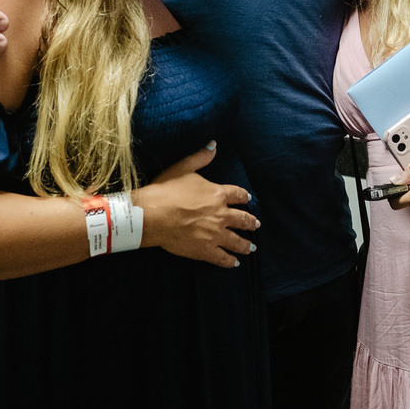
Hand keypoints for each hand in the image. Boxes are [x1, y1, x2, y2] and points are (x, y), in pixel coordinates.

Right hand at [136, 144, 259, 267]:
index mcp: (217, 194)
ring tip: (251, 248)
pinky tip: (235, 263)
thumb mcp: (183, 168)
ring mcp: (215, 234)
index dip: (244, 197)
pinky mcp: (205, 250)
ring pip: (236, 241)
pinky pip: (222, 258)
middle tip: (256, 225)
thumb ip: (201, 157)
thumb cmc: (165, 190)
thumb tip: (214, 145)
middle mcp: (221, 215)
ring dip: (245, 245)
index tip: (248, 200)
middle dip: (251, 223)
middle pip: (242, 219)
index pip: (238, 195)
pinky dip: (230, 261)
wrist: (153, 215)